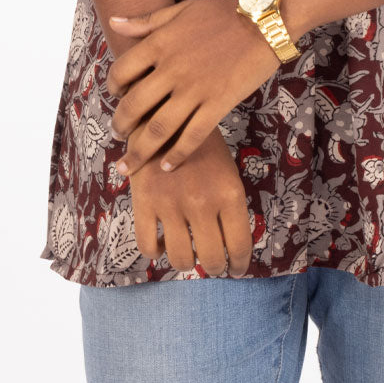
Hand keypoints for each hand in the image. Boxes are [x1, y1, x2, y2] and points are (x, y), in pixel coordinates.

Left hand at [106, 0, 287, 176]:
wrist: (264, 21)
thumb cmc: (221, 13)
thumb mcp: (180, 10)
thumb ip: (146, 21)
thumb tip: (114, 22)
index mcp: (160, 44)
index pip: (121, 71)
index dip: (113, 88)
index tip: (116, 97)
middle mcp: (172, 69)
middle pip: (133, 106)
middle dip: (120, 126)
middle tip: (117, 136)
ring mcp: (195, 89)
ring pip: (158, 129)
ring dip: (139, 151)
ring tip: (131, 163)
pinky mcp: (218, 104)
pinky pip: (192, 136)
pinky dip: (177, 155)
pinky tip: (167, 167)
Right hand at [129, 126, 254, 276]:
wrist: (165, 111)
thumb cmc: (202, 143)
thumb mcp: (227, 170)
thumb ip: (229, 205)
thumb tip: (232, 244)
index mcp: (229, 194)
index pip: (240, 246)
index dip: (239, 265)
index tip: (237, 270)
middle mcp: (202, 204)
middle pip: (211, 260)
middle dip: (215, 269)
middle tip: (213, 266)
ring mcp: (171, 205)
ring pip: (181, 260)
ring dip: (187, 263)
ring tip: (188, 255)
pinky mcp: (144, 203)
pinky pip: (148, 246)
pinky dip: (156, 252)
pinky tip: (162, 242)